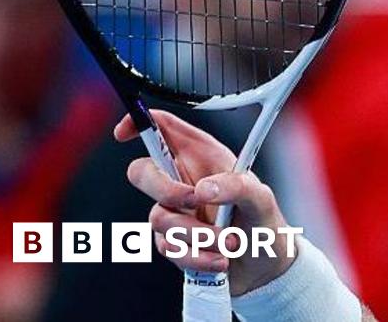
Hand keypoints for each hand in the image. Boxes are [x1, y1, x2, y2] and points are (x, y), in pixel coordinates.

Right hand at [115, 110, 293, 295]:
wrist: (265, 266)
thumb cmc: (263, 222)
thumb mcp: (262, 199)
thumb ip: (237, 186)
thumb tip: (203, 189)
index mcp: (204, 157)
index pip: (163, 128)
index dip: (139, 123)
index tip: (122, 134)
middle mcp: (184, 180)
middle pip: (142, 172)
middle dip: (166, 190)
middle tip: (196, 201)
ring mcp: (175, 212)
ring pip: (158, 218)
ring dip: (198, 234)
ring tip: (231, 243)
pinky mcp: (173, 242)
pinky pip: (168, 248)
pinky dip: (196, 256)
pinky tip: (220, 259)